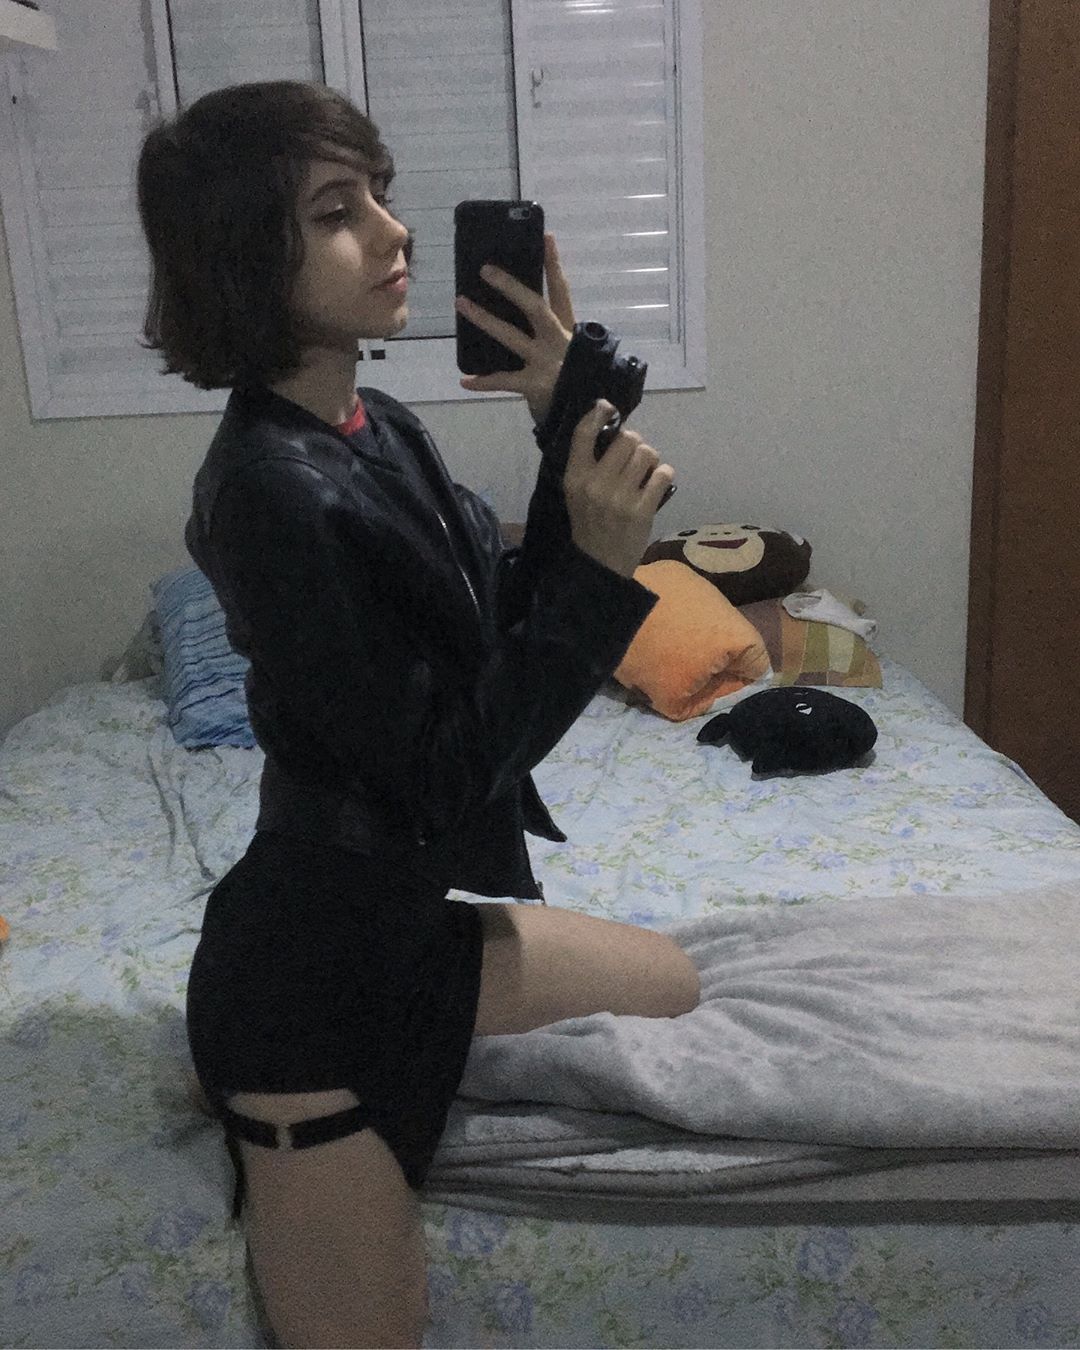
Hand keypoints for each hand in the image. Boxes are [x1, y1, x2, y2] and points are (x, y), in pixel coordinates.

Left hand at [454, 232, 574, 425]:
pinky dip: (484, 381)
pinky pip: (504, 381)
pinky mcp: (535, 385)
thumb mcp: (571, 352)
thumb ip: (553, 334)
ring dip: (485, 319)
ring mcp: (546, 363)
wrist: (588, 415)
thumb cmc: (576, 381)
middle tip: (485, 269)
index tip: (545, 237)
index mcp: (569, 331)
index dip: (553, 265)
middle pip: (535, 307)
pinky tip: (464, 380)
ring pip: (511, 336)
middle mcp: (558, 341)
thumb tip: (525, 309)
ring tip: (462, 304)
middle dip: (510, 286)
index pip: (561, 292)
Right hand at [564, 401, 674, 579]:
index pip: (583, 434)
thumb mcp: (577, 493)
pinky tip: (656, 485)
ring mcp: (620, 498)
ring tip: (646, 472)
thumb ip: (587, 463)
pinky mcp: (642, 511)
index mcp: (575, 478)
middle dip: (635, 443)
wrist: (600, 564)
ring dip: (651, 459)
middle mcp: (595, 484)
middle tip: (634, 457)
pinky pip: (663, 474)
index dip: (598, 413)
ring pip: (647, 453)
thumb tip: (612, 426)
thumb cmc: (590, 523)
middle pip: (627, 439)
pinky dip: (664, 475)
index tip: (607, 406)